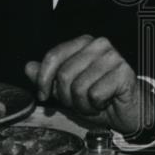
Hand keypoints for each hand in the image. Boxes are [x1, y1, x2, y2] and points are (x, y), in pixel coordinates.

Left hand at [25, 35, 154, 135]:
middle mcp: (99, 45)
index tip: (44, 94)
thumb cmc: (99, 97)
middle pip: (64, 74)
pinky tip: (104, 103)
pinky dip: (96, 105)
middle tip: (78, 101)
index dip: (43, 79)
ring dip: (82, 104)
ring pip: (79, 86)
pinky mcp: (124, 72)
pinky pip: (95, 94)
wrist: (126, 111)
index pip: (54, 56)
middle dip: (66, 96)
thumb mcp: (67, 88)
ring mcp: (113, 57)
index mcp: (84, 43)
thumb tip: (28, 67)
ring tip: (92, 103)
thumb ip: (49, 76)